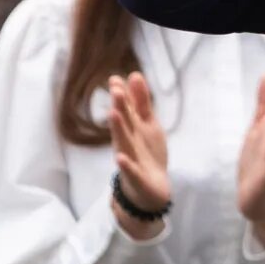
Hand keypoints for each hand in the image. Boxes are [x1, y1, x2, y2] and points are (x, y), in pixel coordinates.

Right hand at [108, 73, 173, 233]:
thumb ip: (141, 102)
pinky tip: (120, 158)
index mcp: (133, 128)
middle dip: (120, 107)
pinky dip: (126, 165)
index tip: (116, 79)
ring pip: (123, 143)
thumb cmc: (146, 152)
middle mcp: (128, 141)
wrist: (151, 188)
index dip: (123, 95)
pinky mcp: (135, 178)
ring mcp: (130, 159)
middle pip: (124, 123)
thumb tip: (134, 74)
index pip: (127, 108)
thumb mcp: (147, 124)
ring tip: (113, 114)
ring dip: (118, 129)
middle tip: (116, 89)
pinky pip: (130, 171)